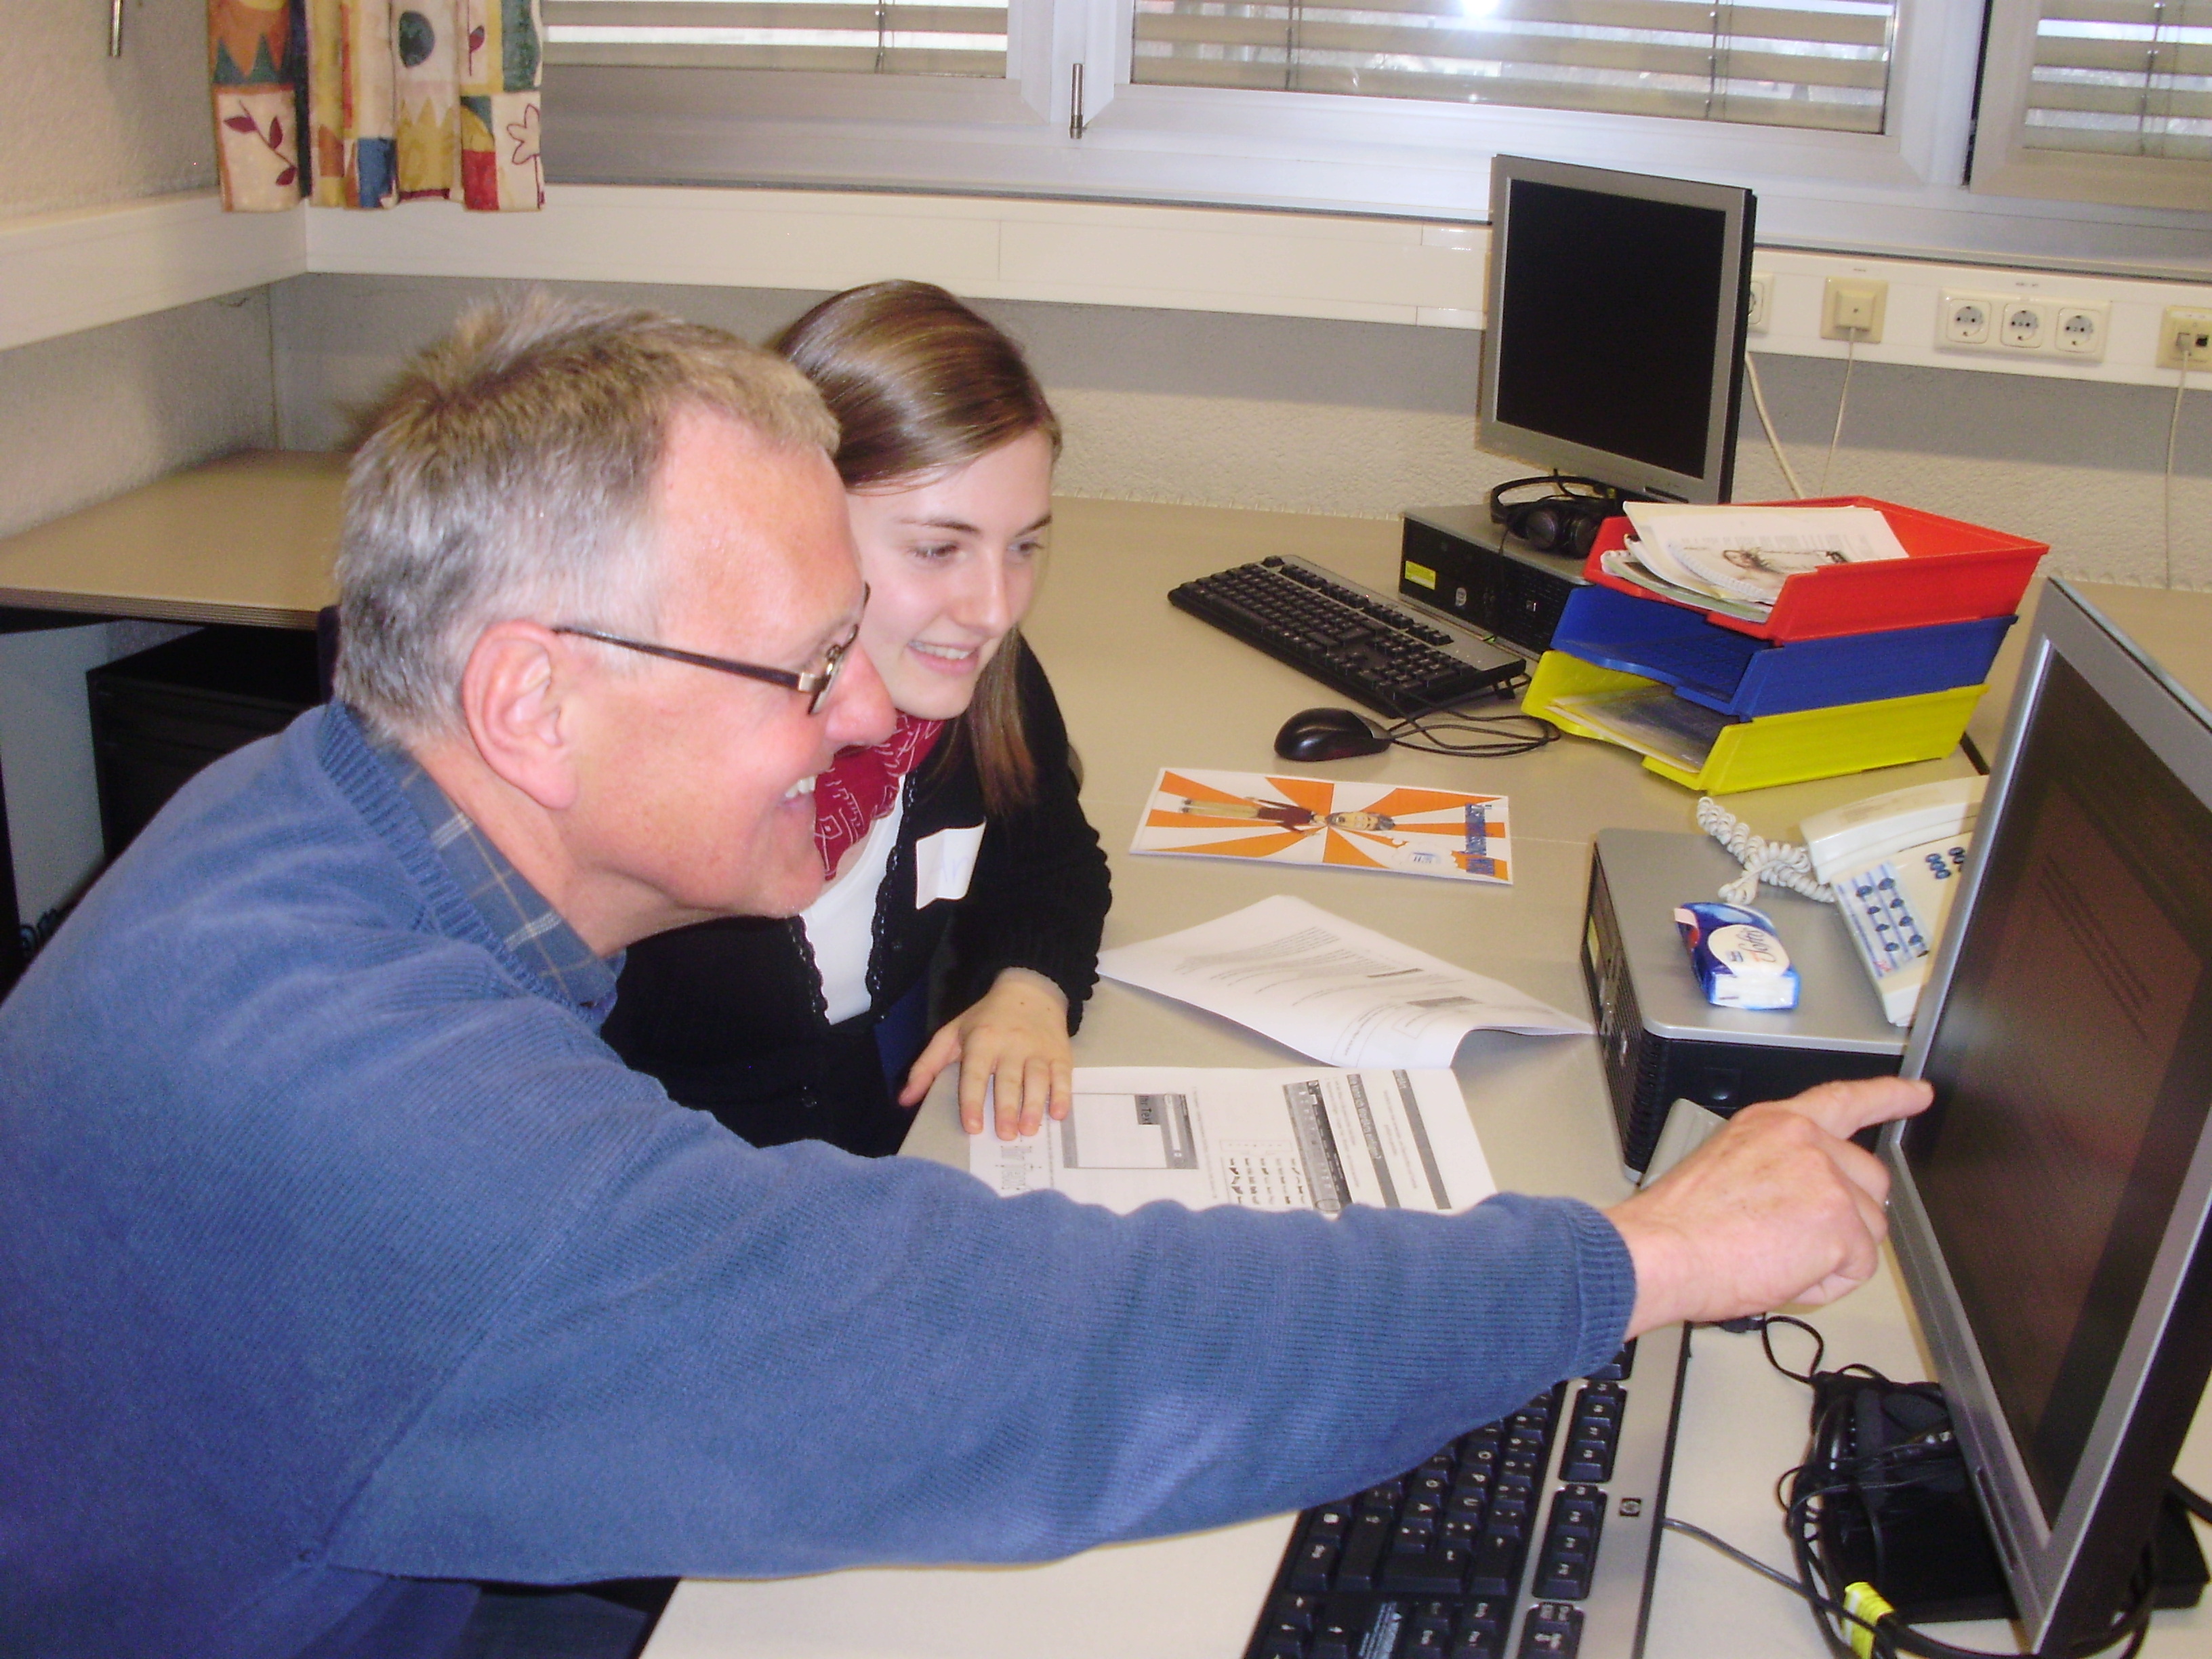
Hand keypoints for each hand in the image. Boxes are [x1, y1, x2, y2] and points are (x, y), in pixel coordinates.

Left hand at [899, 968, 1073, 1139]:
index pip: (975, 1073)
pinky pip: (1063, 1076)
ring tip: (1028, 1130)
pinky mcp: (1060, 1053)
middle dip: (1007, 1109)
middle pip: (1009, 1079)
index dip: (973, 1100)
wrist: (1030, 991)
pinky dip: (1063, 1095)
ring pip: (1037, 1079)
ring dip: (1034, 1106)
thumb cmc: (986, 1019)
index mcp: (982, 1040)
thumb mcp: (952, 1034)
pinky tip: (1059, 1113)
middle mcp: (1011, 1044)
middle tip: (1005, 1135)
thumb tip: (905, 1099)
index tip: (973, 1127)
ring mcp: (1038, 1049)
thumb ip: (927, 1066)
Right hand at [1605, 1076, 1931, 1336]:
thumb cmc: (1678, 1224)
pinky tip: (1783, 1273)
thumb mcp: (1727, 1166)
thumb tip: (1805, 1204)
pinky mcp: (1842, 1223)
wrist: (1662, 1251)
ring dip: (1831, 1255)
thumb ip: (1777, 1167)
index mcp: (1774, 1124)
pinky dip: (1826, 1283)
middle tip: (1798, 1239)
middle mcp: (1807, 1141)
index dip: (1887, 1096)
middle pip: (1871, 1181)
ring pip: (1869, 1230)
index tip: (1917, 1093)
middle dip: (1850, 1216)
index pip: (1843, 1101)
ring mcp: (1829, 1179)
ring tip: (1773, 1256)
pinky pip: (1859, 1268)